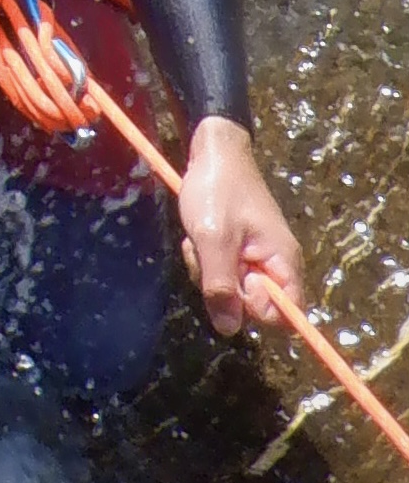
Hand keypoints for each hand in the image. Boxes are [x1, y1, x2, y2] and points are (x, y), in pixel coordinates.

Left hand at [177, 116, 303, 335]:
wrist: (213, 153)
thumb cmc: (217, 191)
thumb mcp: (213, 238)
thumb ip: (220, 284)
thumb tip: (228, 329)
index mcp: (283, 262)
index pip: (284, 315)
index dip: (254, 309)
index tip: (232, 282)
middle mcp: (274, 264)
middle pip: (251, 304)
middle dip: (222, 287)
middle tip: (207, 254)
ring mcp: (254, 257)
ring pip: (230, 290)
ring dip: (207, 271)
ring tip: (200, 241)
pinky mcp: (237, 250)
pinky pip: (220, 272)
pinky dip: (204, 260)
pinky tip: (197, 238)